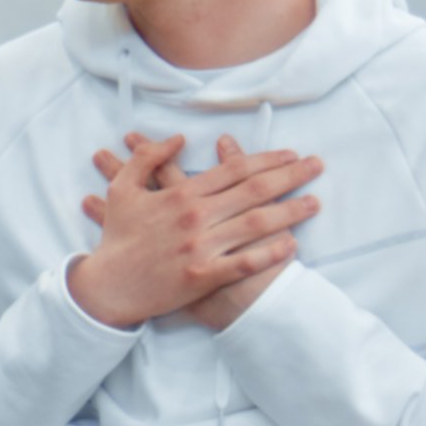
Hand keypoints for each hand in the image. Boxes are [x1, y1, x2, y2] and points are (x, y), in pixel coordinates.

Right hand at [67, 130, 317, 329]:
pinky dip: (270, 253)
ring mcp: (201, 248)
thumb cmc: (117, 238)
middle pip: (254, 190)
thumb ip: (147, 158)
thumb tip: (178, 139)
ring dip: (290, 212)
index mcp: (181, 195)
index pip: (235, 169)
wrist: (108, 287)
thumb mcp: (123, 189)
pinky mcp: (203, 277)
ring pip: (256, 224)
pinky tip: (291, 245)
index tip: (292, 154)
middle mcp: (196, 217)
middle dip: (291, 176)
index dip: (268, 159)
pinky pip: (245, 263)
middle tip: (316, 167)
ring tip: (314, 203)